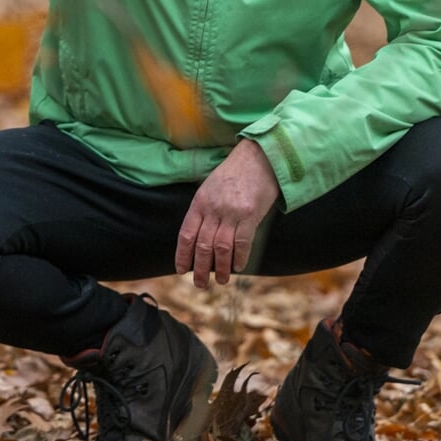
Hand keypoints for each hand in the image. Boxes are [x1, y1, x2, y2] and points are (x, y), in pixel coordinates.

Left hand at [176, 139, 280, 286]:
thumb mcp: (210, 186)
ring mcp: (232, 212)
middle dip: (200, 269)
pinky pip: (242, 243)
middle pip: (202, 246)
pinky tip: (238, 267)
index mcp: (200, 202)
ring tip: (221, 280)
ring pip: (221, 248)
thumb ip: (204, 210)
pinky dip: (239, 258)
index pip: (186, 234)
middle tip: (200, 284)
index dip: (182, 255)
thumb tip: (200, 237)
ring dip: (221, 268)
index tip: (181, 270)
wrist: (259, 156)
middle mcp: (213, 209)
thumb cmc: (235, 172)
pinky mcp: (251, 215)